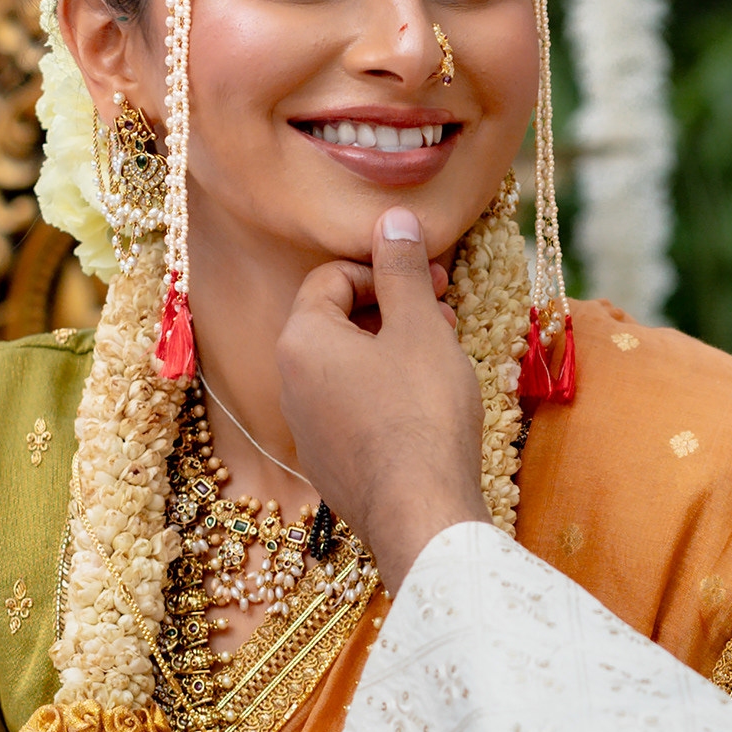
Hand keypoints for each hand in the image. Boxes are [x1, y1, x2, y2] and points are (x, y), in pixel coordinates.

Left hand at [279, 209, 490, 581]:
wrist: (421, 514)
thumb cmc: (422, 414)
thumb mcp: (419, 328)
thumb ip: (401, 269)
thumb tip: (393, 218)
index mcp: (302, 340)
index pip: (331, 278)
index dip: (383, 269)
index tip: (429, 278)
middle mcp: (289, 383)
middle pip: (337, 322)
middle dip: (390, 309)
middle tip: (442, 312)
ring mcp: (306, 429)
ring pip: (347, 368)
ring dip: (391, 350)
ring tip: (442, 357)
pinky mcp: (329, 464)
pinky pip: (352, 409)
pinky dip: (385, 394)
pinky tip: (427, 407)